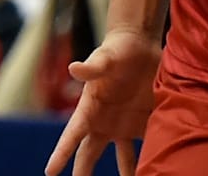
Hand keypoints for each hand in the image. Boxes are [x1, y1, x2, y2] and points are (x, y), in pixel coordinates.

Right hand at [45, 29, 161, 175]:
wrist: (139, 45)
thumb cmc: (115, 50)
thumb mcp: (103, 58)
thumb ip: (91, 67)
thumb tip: (73, 68)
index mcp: (89, 109)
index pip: (71, 136)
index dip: (60, 155)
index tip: (49, 173)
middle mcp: (104, 122)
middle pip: (90, 155)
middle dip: (84, 175)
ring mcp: (124, 125)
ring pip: (123, 159)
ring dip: (126, 174)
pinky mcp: (143, 123)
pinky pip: (146, 146)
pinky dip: (150, 160)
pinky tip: (158, 171)